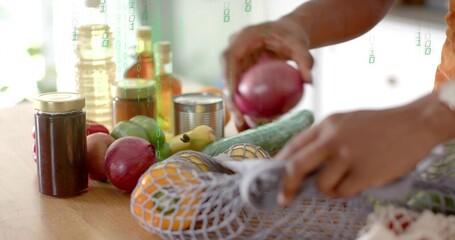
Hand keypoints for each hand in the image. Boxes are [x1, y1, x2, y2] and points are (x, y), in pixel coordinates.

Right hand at [221, 18, 313, 129]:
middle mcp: (235, 50)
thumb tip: (309, 82)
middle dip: (230, 99)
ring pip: (231, 87)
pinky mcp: (242, 73)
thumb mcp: (300, 44)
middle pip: (226, 76)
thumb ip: (305, 60)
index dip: (227, 77)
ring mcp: (237, 63)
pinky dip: (247, 105)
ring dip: (237, 107)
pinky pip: (242, 91)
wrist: (288, 33)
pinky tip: (255, 122)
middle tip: (240, 118)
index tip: (233, 96)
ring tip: (246, 125)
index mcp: (243, 38)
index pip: (229, 57)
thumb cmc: (292, 36)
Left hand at [275, 95, 447, 204]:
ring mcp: (348, 156)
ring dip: (328, 189)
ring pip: (321, 184)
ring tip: (342, 182)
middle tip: (283, 198)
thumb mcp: (345, 122)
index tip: (273, 176)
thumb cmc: (378, 124)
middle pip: (296, 166)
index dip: (280, 163)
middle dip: (286, 185)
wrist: (413, 123)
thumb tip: (303, 161)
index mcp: (326, 124)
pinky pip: (343, 192)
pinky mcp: (365, 172)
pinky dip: (345, 192)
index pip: (293, 145)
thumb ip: (324, 138)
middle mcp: (332, 139)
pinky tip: (355, 183)